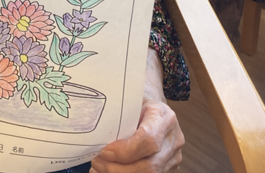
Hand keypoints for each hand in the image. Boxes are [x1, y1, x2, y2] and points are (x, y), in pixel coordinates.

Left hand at [90, 50, 183, 171]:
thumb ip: (118, 113)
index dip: (125, 151)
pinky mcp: (170, 168)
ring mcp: (173, 156)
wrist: (155, 107)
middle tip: (96, 163)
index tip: (104, 151)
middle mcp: (173, 139)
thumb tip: (91, 127)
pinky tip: (110, 171)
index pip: (148, 140)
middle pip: (149, 165)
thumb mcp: (129, 99)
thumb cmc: (138, 101)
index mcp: (164, 116)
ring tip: (100, 169)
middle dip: (119, 169)